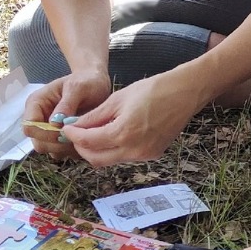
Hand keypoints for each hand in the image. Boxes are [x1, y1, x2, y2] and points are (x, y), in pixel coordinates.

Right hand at [24, 70, 110, 161]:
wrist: (96, 83)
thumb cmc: (86, 81)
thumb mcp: (78, 88)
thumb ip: (66, 104)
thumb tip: (54, 123)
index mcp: (36, 103)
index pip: (29, 127)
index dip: (45, 134)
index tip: (66, 131)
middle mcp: (38, 118)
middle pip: (38, 143)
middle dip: (57, 144)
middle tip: (78, 136)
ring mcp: (48, 130)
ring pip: (50, 150)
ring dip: (66, 148)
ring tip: (83, 136)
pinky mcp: (58, 138)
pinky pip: (61, 152)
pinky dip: (72, 150)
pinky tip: (85, 139)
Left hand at [62, 71, 198, 166]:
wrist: (184, 93)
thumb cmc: (153, 90)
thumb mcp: (118, 99)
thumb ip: (95, 116)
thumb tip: (76, 125)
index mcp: (124, 133)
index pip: (88, 142)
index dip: (73, 135)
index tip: (66, 128)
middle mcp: (134, 150)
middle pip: (96, 159)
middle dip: (82, 148)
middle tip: (76, 133)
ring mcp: (145, 155)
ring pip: (111, 160)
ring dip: (98, 149)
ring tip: (93, 132)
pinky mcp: (153, 155)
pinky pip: (126, 156)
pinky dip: (115, 148)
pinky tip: (114, 134)